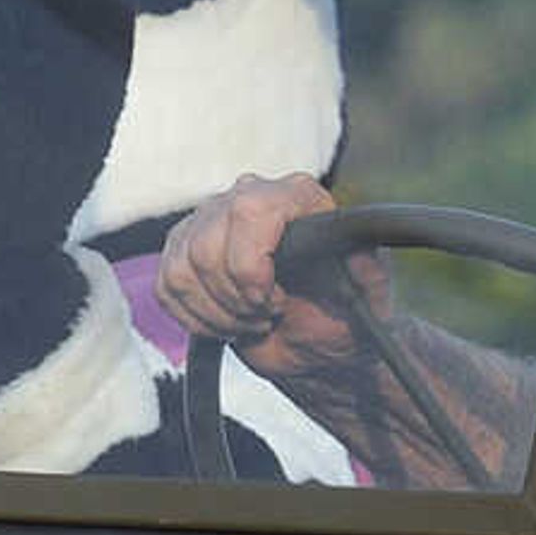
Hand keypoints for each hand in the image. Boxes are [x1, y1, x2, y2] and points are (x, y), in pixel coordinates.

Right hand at [155, 172, 392, 382]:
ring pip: (182, 271)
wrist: (317, 339)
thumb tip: (357, 253)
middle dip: (235, 301)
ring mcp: (210, 220)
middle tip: (266, 316)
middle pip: (207, 248)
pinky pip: (166, 288)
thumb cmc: (346, 312)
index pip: (250, 212)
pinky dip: (195, 320)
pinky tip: (226, 322)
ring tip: (250, 321)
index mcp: (296, 195)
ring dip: (216, 314)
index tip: (275, 304)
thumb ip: (368, 271)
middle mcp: (248, 195)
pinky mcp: (183, 250)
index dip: (252, 269)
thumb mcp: (369, 295)